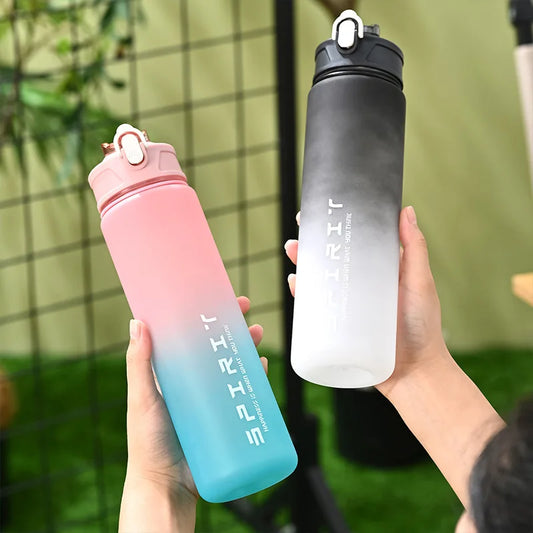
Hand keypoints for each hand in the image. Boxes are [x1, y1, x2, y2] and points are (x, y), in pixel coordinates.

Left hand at [119, 296, 264, 531]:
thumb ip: (139, 364)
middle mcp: (192, 382)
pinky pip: (242, 390)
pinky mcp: (225, 416)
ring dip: (245, 346)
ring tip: (255, 334)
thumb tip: (137, 321)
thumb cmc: (147, 442)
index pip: (189, 336)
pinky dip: (253, 376)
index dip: (203, 315)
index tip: (216, 296)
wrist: (168, 487)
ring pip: (231, 365)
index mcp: (171, 373)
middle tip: (244, 310)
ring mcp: (210, 399)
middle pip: (214, 346)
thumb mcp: (143, 398)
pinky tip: (260, 366)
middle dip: (230, 326)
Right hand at [284, 206, 448, 397]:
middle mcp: (361, 287)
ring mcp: (348, 307)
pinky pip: (315, 309)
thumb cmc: (423, 327)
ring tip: (294, 252)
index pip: (355, 244)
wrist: (415, 374)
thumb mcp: (420, 282)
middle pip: (332, 260)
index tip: (323, 213)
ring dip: (304, 265)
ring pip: (320, 282)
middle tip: (300, 233)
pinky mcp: (338, 328)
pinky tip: (295, 284)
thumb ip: (415, 249)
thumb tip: (406, 210)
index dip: (338, 228)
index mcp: (379, 271)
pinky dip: (303, 296)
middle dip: (313, 245)